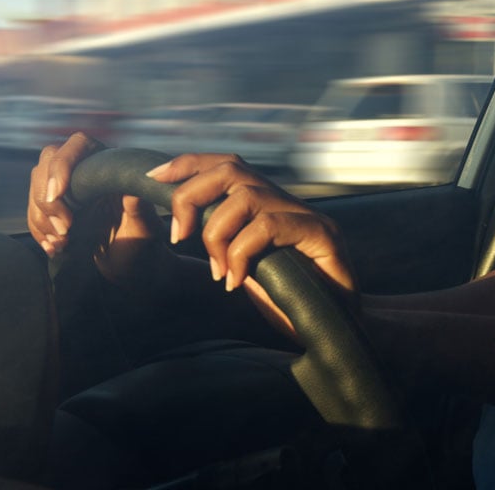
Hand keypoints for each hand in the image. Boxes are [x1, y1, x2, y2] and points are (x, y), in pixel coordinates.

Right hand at [27, 132, 164, 281]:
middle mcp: (85, 171)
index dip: (62, 164)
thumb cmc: (142, 243)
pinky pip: (33, 212)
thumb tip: (132, 190)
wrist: (130, 264)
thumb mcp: (144, 228)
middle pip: (46, 166)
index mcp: (109, 165)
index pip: (79, 145)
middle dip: (48, 200)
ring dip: (41, 219)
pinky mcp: (55, 209)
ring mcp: (67, 190)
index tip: (58, 194)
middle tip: (64, 229)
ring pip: (36, 190)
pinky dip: (38, 232)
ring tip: (62, 243)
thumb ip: (139, 209)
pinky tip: (53, 248)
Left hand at [146, 152, 357, 306]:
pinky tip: (236, 281)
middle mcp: (290, 203)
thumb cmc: (293, 303)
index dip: (189, 165)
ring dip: (216, 233)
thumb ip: (224, 246)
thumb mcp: (245, 270)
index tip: (155, 178)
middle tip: (178, 235)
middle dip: (191, 195)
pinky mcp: (322, 235)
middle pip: (231, 168)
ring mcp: (309, 216)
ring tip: (216, 270)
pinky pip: (267, 226)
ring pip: (245, 196)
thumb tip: (181, 227)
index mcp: (270, 206)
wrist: (340, 328)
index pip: (228, 165)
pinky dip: (240, 253)